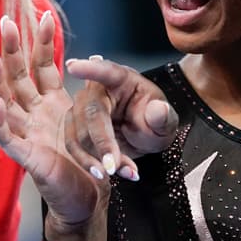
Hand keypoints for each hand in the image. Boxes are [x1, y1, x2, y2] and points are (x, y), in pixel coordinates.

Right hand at [0, 12, 108, 240]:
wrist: (88, 201)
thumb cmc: (87, 164)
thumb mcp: (92, 122)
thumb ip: (90, 94)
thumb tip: (96, 60)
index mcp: (50, 105)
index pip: (42, 66)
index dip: (42, 42)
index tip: (45, 15)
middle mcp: (34, 116)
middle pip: (17, 76)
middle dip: (11, 49)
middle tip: (4, 20)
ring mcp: (27, 135)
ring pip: (5, 102)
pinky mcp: (27, 158)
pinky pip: (9, 139)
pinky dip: (1, 122)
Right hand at [62, 56, 178, 181]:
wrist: (145, 137)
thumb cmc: (153, 121)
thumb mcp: (166, 121)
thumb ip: (163, 117)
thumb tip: (158, 110)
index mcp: (121, 79)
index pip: (106, 71)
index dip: (89, 69)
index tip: (74, 67)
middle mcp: (97, 91)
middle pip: (90, 114)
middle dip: (101, 143)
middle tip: (113, 167)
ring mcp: (81, 109)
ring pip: (78, 135)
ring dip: (96, 159)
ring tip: (121, 172)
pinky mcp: (74, 128)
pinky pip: (75, 149)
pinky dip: (92, 165)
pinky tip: (114, 173)